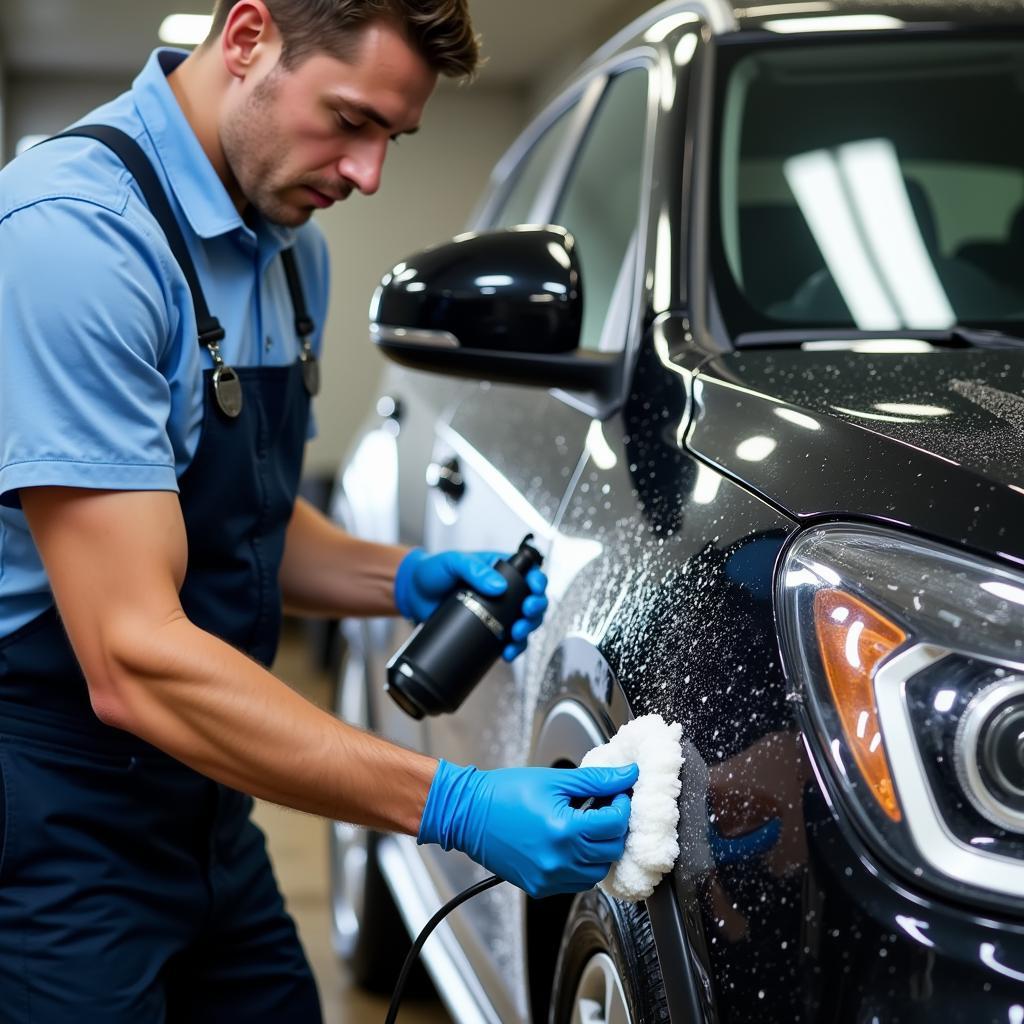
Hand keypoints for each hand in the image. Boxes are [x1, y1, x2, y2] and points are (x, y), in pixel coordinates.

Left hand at [393, 548, 547, 660]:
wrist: (413, 594)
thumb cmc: (432, 571)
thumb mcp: (453, 563)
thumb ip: (475, 570)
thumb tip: (498, 586)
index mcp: (499, 569)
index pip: (529, 573)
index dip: (538, 583)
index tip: (534, 592)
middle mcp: (503, 590)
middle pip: (532, 601)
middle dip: (534, 612)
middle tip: (524, 617)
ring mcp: (496, 611)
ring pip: (524, 623)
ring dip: (526, 632)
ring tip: (514, 637)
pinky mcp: (487, 629)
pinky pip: (507, 640)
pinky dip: (512, 648)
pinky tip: (506, 653)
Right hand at [418, 760, 637, 897]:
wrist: (468, 814)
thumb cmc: (504, 793)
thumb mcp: (554, 780)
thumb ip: (596, 781)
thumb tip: (626, 776)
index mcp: (564, 831)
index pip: (615, 824)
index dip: (623, 806)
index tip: (619, 794)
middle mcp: (559, 860)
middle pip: (611, 850)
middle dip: (615, 827)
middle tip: (608, 808)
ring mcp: (549, 878)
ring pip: (597, 871)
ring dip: (601, 850)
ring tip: (589, 827)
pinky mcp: (539, 887)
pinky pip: (576, 882)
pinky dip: (582, 865)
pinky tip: (573, 844)